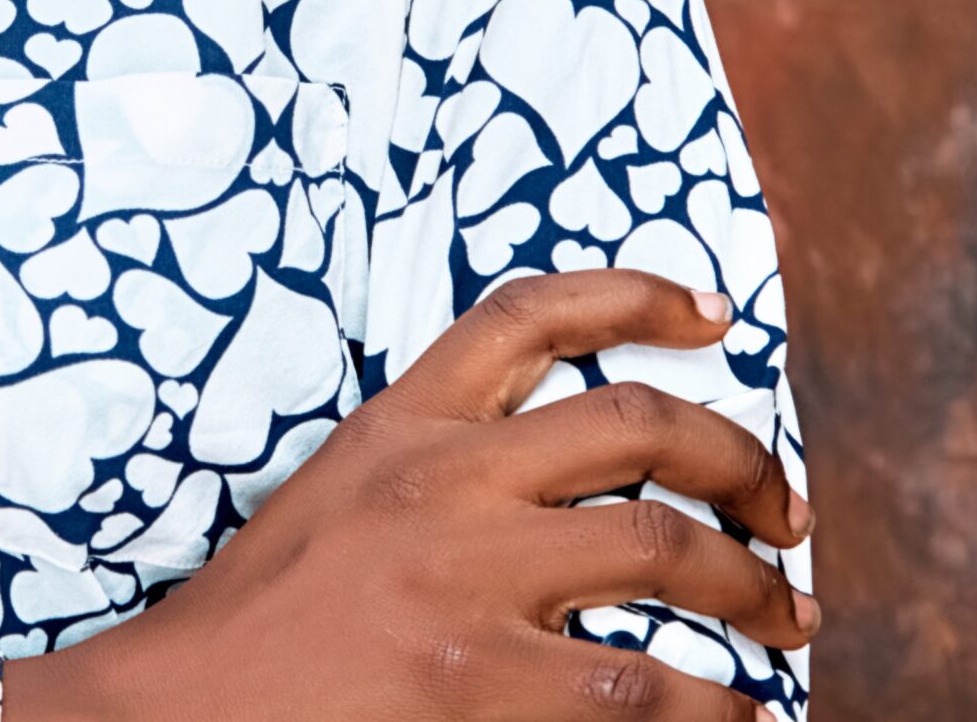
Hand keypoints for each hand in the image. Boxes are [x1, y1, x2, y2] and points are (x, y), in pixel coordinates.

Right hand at [10, 271, 816, 721]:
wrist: (189, 702)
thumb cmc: (268, 609)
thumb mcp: (345, 487)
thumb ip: (439, 461)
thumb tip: (572, 474)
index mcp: (404, 419)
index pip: (531, 313)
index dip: (635, 295)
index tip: (711, 313)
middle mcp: (444, 476)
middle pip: (637, 423)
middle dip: (741, 460)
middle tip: (786, 509)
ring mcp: (465, 577)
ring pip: (664, 546)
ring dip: (754, 586)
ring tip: (787, 619)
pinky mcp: (478, 681)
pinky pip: (642, 685)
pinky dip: (713, 705)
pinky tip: (737, 716)